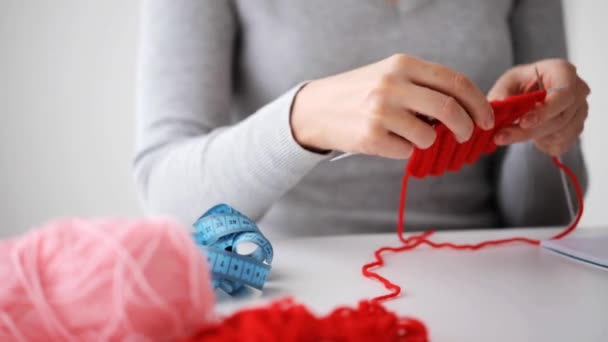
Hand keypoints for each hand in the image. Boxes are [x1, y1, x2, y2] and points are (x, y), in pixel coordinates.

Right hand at [290, 54, 493, 158]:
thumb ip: (423, 86)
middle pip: (449, 108)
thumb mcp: (389, 76)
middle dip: (466, 127)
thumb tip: (463, 110)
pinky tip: (389, 141)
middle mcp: (393, 85)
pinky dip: (406, 150)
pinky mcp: (372, 136)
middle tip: (467, 136)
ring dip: (430, 141)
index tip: (486, 119)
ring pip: (429, 135)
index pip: (455, 82)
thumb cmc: (359, 93)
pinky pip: (407, 151)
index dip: (477, 103)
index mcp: (403, 64)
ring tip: (412, 136)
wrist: (316, 109)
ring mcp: (382, 111)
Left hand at [488, 59, 590, 155]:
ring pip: (560, 134)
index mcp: (563, 72)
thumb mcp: (507, 82)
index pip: (563, 94)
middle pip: (560, 118)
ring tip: (513, 132)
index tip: (523, 122)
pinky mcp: (576, 128)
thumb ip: (501, 95)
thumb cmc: (522, 82)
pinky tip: (532, 136)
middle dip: (528, 131)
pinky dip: (543, 144)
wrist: (532, 92)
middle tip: (501, 136)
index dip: (544, 111)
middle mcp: (578, 91)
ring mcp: (580, 111)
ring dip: (533, 138)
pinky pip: (562, 144)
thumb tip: (494, 111)